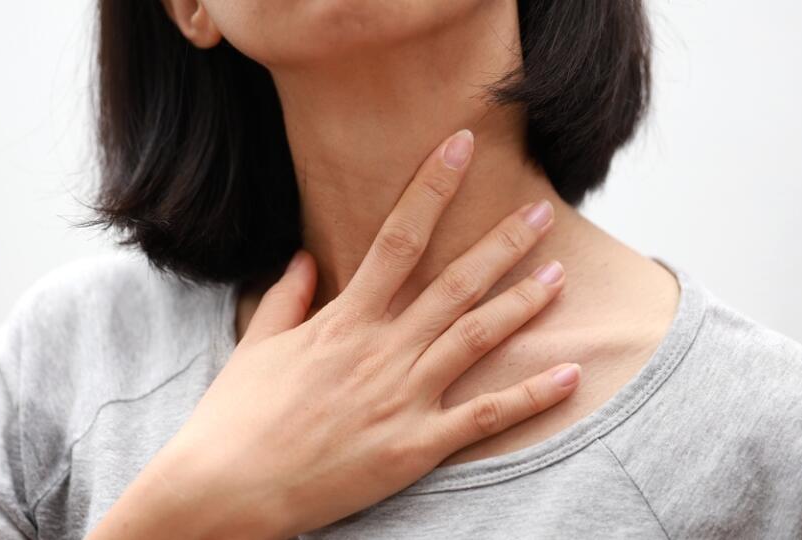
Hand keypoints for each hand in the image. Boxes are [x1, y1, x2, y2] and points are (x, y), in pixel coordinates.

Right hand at [89, 129, 578, 539]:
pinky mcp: (415, 447)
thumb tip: (303, 257)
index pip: (398, 237)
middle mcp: (381, 350)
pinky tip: (572, 374)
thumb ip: (287, 296)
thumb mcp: (256, 344)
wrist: (229, 488)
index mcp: (343, 319)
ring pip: (477, 338)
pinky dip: (532, 396)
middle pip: (455, 283)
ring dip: (523, 303)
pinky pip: (485, 417)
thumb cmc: (237, 416)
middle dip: (502, 242)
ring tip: (560, 274)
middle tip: (541, 211)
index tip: (461, 146)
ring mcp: (403, 398)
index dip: (432, 187)